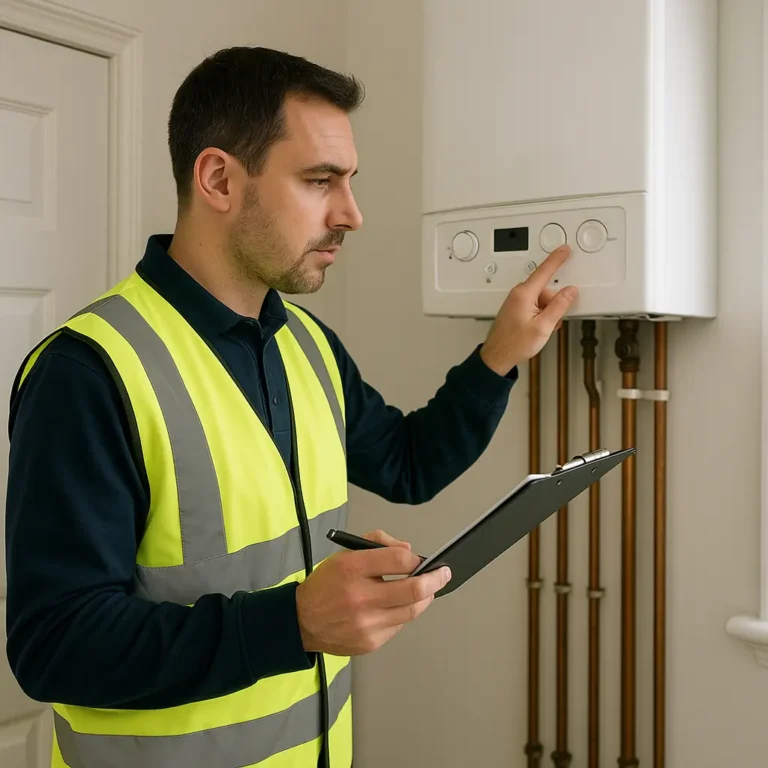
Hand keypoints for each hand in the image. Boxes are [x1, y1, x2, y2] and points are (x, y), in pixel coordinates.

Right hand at [295, 529, 450, 655]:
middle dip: (435, 580)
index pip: (398, 559)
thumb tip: (409, 550)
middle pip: (413, 589)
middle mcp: (360, 597)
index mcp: (352, 568)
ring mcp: (366, 623)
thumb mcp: (345, 553)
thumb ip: (377, 543)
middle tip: (444, 574)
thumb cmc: (327, 584)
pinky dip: (403, 614)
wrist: (301, 621)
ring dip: (425, 598)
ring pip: (412, 611)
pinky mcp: (369, 642)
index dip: (415, 558)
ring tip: (427, 590)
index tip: (422, 560)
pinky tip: (399, 607)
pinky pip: (398, 626)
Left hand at [479, 245, 577, 374]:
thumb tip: (570, 291)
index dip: (557, 259)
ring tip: (542, 329)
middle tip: (552, 321)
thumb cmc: (514, 344)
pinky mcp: (515, 309)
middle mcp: (518, 294)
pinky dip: (541, 315)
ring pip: (541, 299)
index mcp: (524, 294)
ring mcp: (515, 301)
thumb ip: (559, 306)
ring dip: (547, 312)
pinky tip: (538, 328)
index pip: (544, 270)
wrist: (497, 357)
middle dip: (554, 304)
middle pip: (546, 289)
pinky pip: (534, 306)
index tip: (565, 249)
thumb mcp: (543, 326)